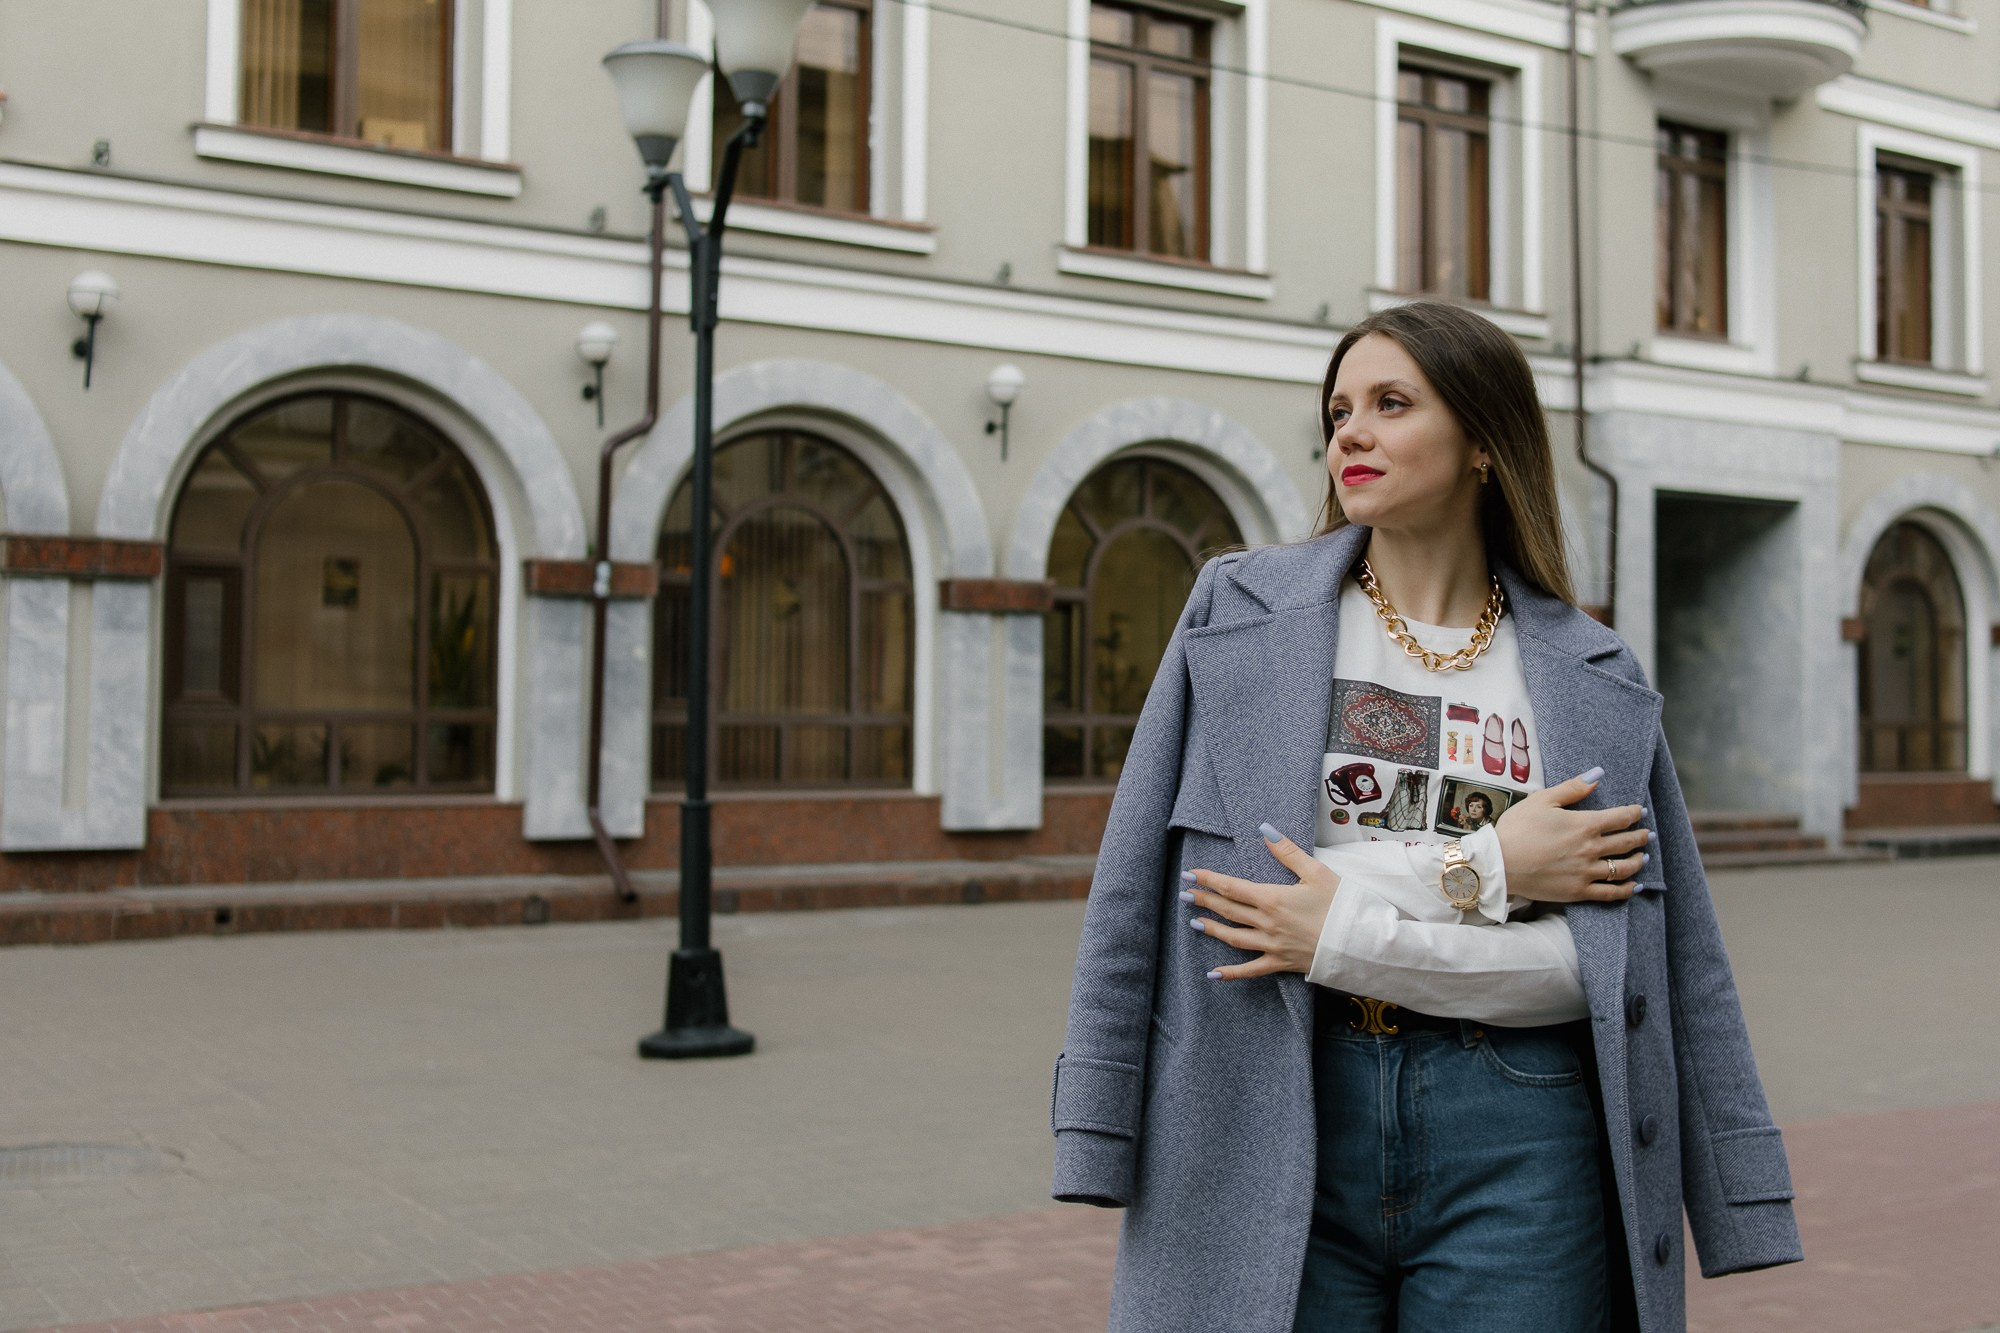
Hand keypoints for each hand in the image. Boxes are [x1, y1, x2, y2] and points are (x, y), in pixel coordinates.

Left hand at [1182, 823, 1340, 979]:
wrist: (1360, 942)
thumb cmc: (1341, 904)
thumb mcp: (1316, 872)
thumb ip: (1287, 851)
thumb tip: (1265, 830)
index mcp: (1273, 898)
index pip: (1232, 887)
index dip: (1209, 880)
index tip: (1190, 874)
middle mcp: (1267, 923)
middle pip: (1228, 911)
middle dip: (1204, 901)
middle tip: (1185, 894)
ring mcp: (1272, 945)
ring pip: (1234, 937)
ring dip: (1212, 929)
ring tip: (1194, 923)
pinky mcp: (1281, 963)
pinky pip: (1251, 970)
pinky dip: (1231, 973)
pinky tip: (1213, 973)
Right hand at [1494, 768, 1651, 903]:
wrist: (1499, 863)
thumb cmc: (1517, 829)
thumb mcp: (1542, 800)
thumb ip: (1573, 788)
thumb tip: (1597, 775)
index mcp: (1585, 824)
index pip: (1621, 817)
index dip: (1634, 813)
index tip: (1640, 812)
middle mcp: (1591, 849)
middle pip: (1627, 842)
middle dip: (1640, 837)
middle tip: (1647, 834)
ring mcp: (1587, 872)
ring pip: (1623, 868)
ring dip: (1638, 861)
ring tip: (1643, 857)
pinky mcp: (1579, 891)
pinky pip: (1611, 893)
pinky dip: (1627, 890)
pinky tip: (1634, 885)